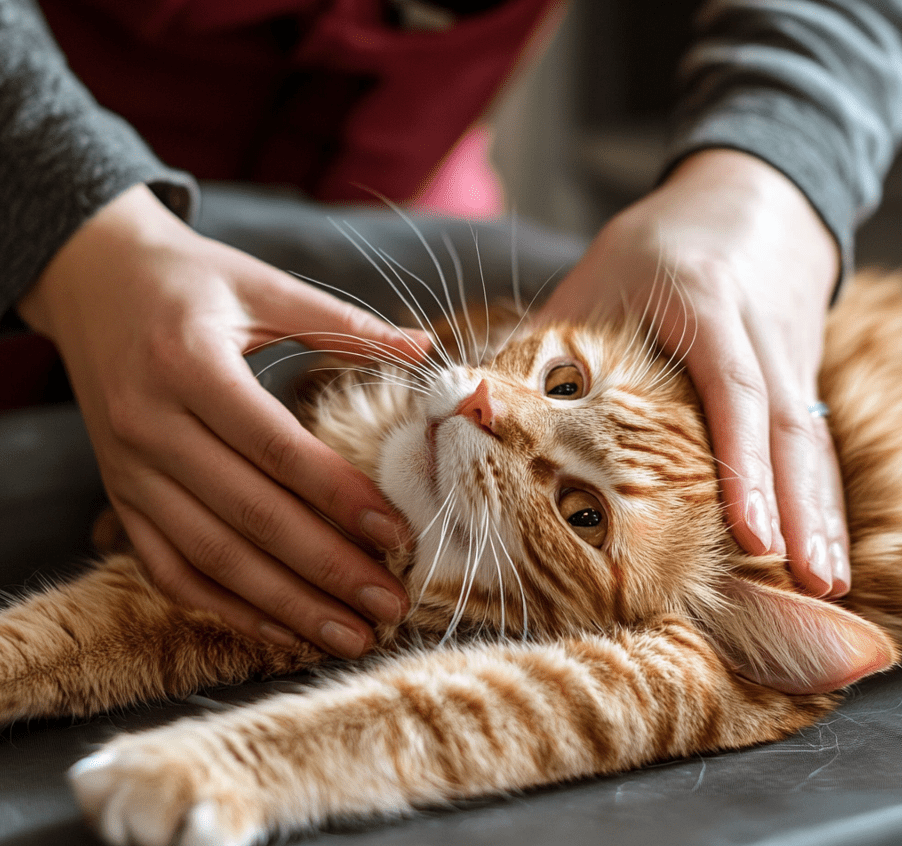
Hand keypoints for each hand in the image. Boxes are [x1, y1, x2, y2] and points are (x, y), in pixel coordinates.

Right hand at [19, 184, 429, 655]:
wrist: (91, 280)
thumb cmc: (188, 280)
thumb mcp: (260, 284)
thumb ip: (342, 322)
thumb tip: (426, 348)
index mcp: (189, 366)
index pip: (275, 447)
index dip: (338, 496)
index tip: (397, 535)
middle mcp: (150, 426)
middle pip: (247, 516)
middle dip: (324, 569)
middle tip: (389, 605)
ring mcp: (128, 471)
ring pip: (209, 557)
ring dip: (282, 605)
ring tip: (349, 635)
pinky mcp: (120, 496)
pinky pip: (168, 568)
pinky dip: (223, 607)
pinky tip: (279, 629)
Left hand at [541, 149, 847, 596]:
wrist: (747, 196)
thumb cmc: (658, 243)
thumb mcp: (596, 278)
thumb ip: (542, 340)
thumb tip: (468, 402)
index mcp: (705, 300)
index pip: (732, 389)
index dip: (743, 463)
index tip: (751, 531)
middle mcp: (760, 329)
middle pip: (790, 427)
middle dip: (801, 508)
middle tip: (813, 584)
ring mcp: (792, 351)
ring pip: (812, 439)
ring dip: (820, 513)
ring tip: (826, 582)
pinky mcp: (802, 369)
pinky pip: (813, 438)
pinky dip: (817, 493)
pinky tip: (817, 543)